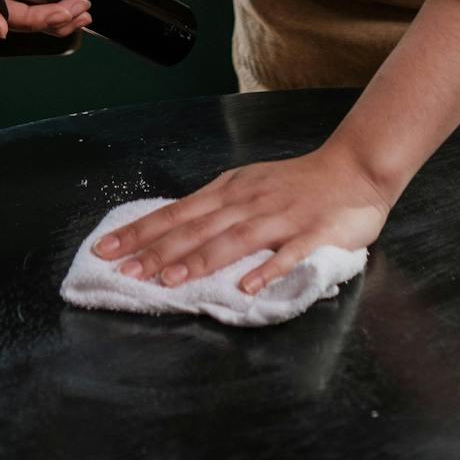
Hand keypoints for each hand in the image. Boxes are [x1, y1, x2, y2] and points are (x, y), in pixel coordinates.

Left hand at [91, 144, 389, 295]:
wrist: (354, 170)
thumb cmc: (296, 184)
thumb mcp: (247, 188)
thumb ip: (215, 211)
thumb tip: (171, 235)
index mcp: (229, 191)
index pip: (176, 213)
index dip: (140, 231)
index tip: (106, 249)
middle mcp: (247, 202)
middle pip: (196, 228)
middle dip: (157, 251)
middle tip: (123, 271)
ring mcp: (279, 217)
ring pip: (233, 241)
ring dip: (199, 261)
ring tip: (169, 281)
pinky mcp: (312, 233)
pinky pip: (287, 254)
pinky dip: (266, 270)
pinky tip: (246, 288)